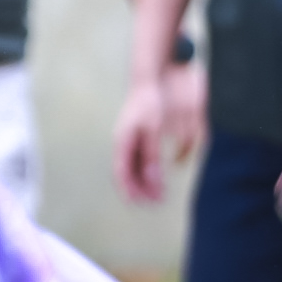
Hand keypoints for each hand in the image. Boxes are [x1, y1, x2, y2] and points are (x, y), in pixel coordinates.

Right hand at [111, 63, 202, 204]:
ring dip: (146, 181)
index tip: (140, 204)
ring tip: (160, 193)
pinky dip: (149, 170)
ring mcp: (131, 138)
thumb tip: (153, 180)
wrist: (152, 77)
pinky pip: (141, 158)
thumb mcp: (153, 129)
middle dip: (141, 189)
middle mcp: (124, 142)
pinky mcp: (141, 134)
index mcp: (122, 141)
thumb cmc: (151, 101)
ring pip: (135, 166)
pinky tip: (160, 174)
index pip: (121, 172)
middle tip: (157, 202)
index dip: (129, 190)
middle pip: (128, 172)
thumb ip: (152, 155)